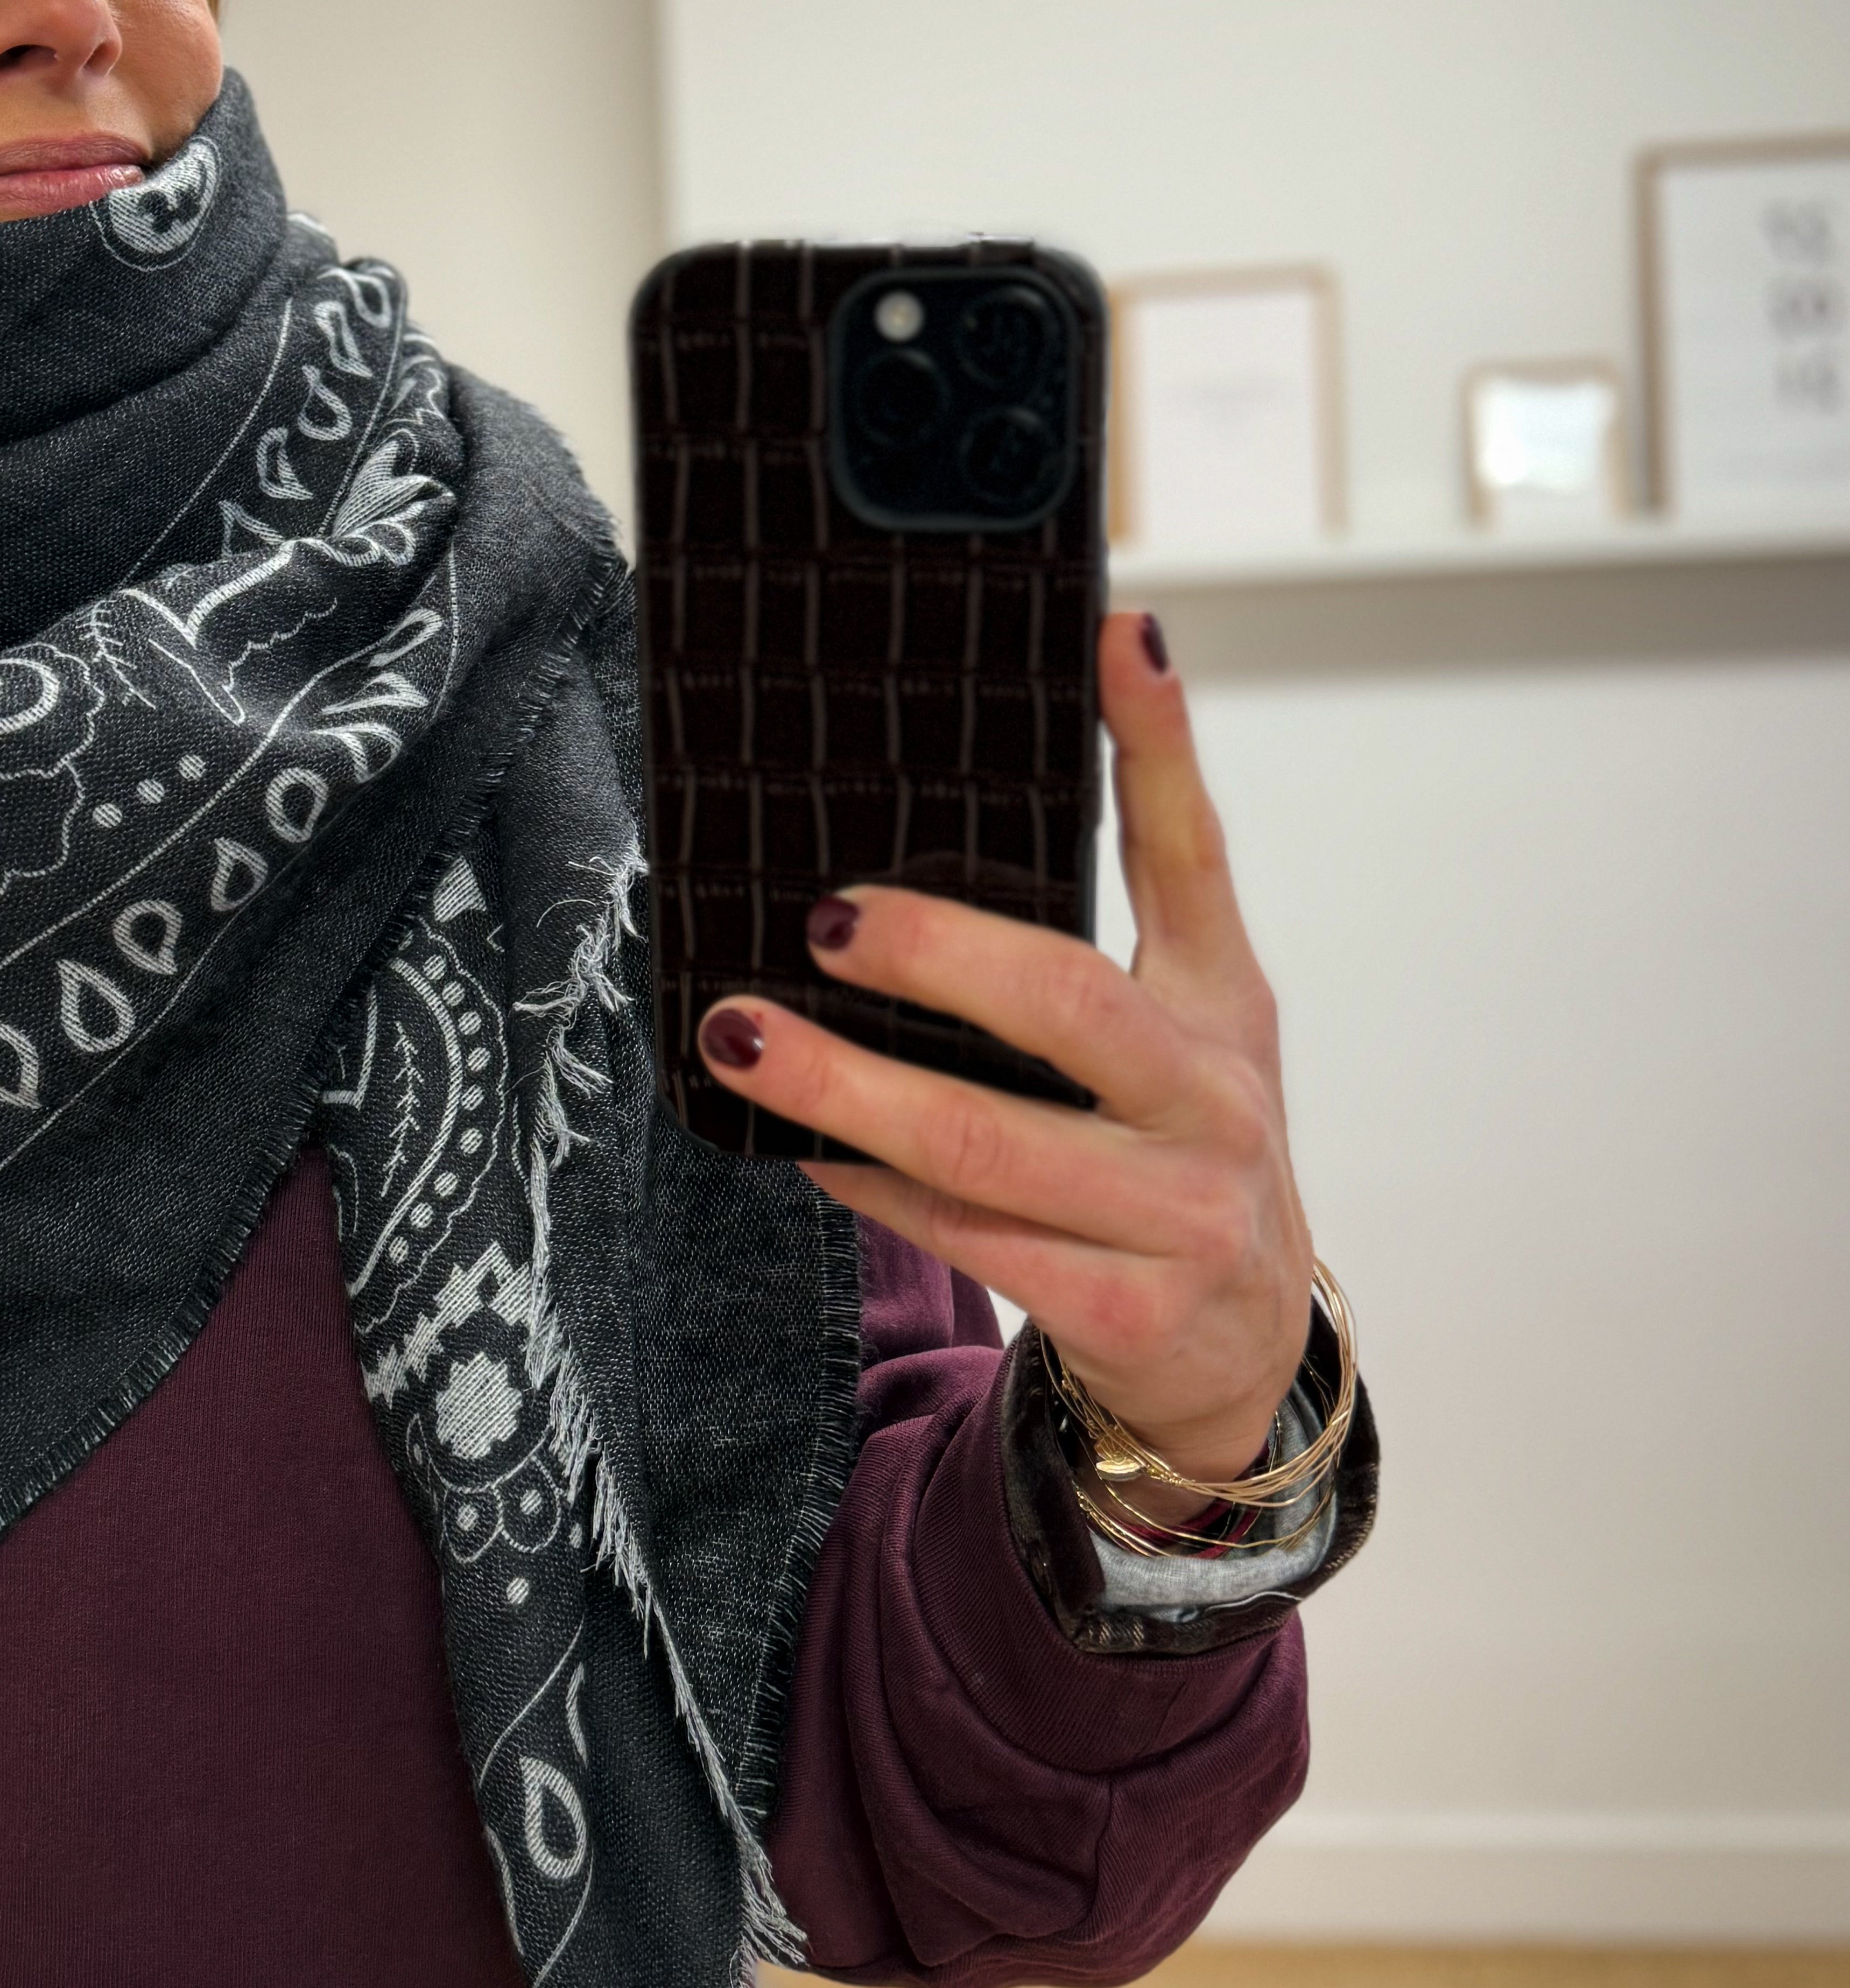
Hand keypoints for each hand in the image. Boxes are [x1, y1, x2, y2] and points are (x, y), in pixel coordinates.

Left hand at [695, 610, 1312, 1520]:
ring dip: (848, 1088)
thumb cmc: (1177, 1157)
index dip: (1158, 737)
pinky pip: (967, 1237)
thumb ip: (1105, 932)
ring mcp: (1178, 1212)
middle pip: (1066, 1002)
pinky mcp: (1128, 1312)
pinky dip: (873, 1186)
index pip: (1193, 849)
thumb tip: (945, 823)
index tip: (1114, 631)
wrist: (1243, 1356)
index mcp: (1226, 1002)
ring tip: (743, 1039)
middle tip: (822, 919)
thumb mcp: (1182, 1030)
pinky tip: (803, 1148)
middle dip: (932, 954)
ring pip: (985, 1140)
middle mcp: (1214, 1097)